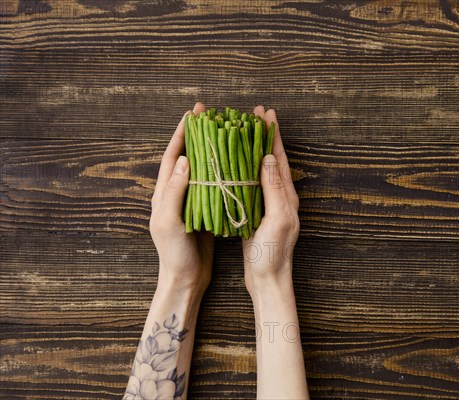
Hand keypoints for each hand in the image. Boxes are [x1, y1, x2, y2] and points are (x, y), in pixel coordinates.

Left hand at [149, 102, 214, 295]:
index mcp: (164, 193)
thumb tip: (185, 160)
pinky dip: (220, 171)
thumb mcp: (170, 223)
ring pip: (200, 169)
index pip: (172, 156)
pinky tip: (233, 164)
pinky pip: (211, 185)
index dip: (181, 134)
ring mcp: (189, 202)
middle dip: (195, 134)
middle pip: (186, 157)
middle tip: (209, 115)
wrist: (184, 279)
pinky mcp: (203, 212)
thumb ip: (175, 192)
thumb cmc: (174, 254)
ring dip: (209, 149)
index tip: (193, 114)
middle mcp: (176, 194)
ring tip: (223, 133)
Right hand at [243, 106, 299, 298]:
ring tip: (243, 132)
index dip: (273, 135)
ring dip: (253, 150)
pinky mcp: (256, 214)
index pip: (280, 158)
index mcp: (286, 196)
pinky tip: (234, 164)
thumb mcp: (277, 218)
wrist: (267, 279)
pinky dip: (243, 169)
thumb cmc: (273, 253)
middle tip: (255, 114)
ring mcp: (268, 206)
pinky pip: (250, 185)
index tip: (266, 114)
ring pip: (260, 170)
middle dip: (265, 136)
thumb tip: (269, 157)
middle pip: (272, 159)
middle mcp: (279, 197)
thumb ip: (274, 188)